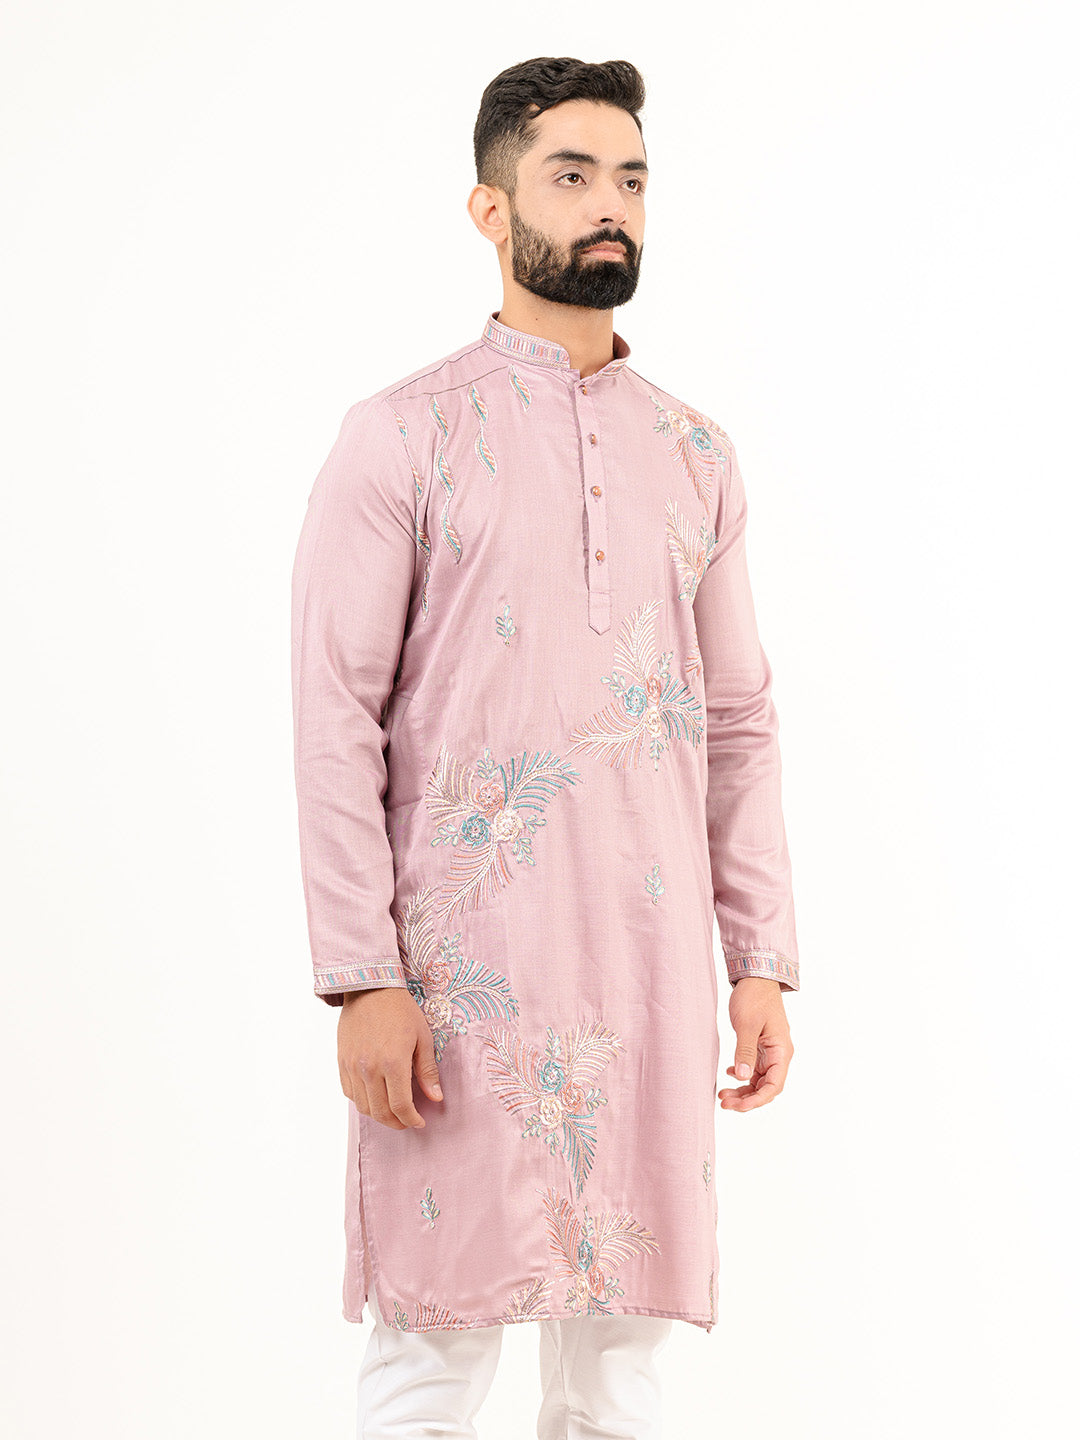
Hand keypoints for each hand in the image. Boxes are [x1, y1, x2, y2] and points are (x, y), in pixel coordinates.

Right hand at [337, 987, 442, 1129]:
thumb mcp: (422, 1037)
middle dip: (396, 1122)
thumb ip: (427, 1071)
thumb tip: (435, 1097)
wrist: (370, 988)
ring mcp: (352, 1066)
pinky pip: (349, 1092)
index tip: (419, 1121)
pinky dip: (363, 1101)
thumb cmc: (401, 1010)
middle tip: (407, 1121)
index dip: (411, 1119)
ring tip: (392, 1111)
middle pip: (380, 1112)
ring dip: (379, 1115)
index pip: (401, 1106)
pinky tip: (375, 1096)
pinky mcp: (341, 1061)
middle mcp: (369, 1068)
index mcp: (393, 1062)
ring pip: (363, 1106)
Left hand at [718, 977, 793, 1110]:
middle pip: (766, 1087)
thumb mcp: (746, 1024)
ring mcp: (770, 1051)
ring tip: (723, 1094)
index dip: (757, 1101)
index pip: (774, 1086)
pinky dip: (742, 1076)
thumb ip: (745, 1052)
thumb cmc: (754, 997)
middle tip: (724, 1103)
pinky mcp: (760, 1046)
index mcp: (781, 1051)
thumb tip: (743, 1077)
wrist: (756, 976)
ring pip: (759, 1080)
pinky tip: (729, 1074)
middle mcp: (778, 1054)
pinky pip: (754, 1069)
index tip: (738, 1107)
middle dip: (747, 1099)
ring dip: (743, 1090)